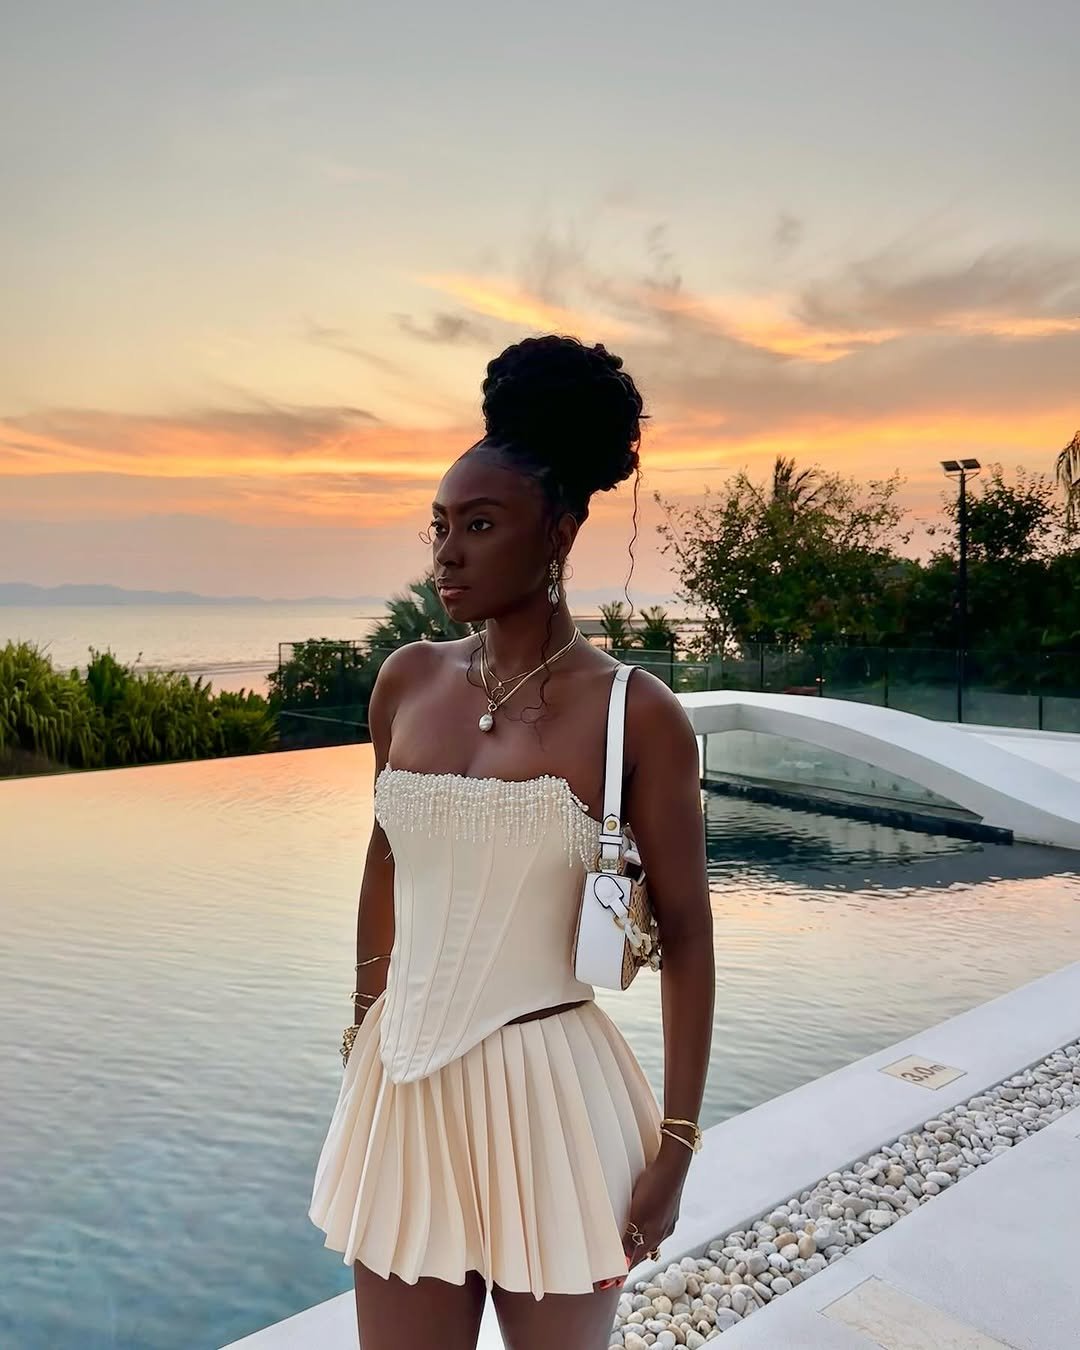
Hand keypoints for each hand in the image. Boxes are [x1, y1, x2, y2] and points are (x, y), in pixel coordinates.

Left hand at [621, 1143, 691, 1266]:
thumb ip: (632, 1238)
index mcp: (654, 1236)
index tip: (610, 1284)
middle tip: (615, 1272)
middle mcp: (663, 1232)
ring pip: (650, 1240)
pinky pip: (655, 1228)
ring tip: (627, 1253)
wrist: (673, 1164)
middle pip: (643, 1252)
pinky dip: (646, 1233)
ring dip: (638, 1247)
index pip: (635, 1260)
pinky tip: (642, 1226)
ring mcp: (668, 1221)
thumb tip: (625, 1264)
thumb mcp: (639, 1213)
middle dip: (630, 1262)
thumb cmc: (655, 1186)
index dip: (622, 1271)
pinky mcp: (669, 1210)